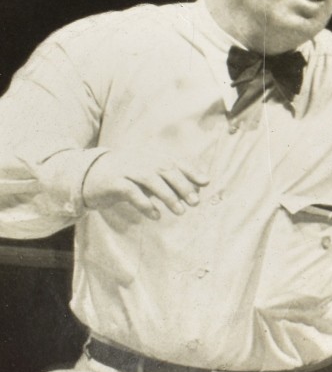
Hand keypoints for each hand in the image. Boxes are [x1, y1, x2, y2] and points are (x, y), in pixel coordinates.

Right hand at [81, 150, 208, 219]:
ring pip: (150, 179)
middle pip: (165, 169)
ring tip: (180, 211)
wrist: (86, 177)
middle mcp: (139, 159)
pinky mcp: (112, 182)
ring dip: (168, 196)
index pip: (174, 161)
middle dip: (183, 185)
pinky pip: (131, 192)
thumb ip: (168, 181)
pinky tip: (155, 215)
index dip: (191, 171)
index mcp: (149, 156)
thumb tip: (195, 190)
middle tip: (196, 202)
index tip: (206, 182)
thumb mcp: (146, 178)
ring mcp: (125, 169)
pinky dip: (145, 204)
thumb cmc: (123, 178)